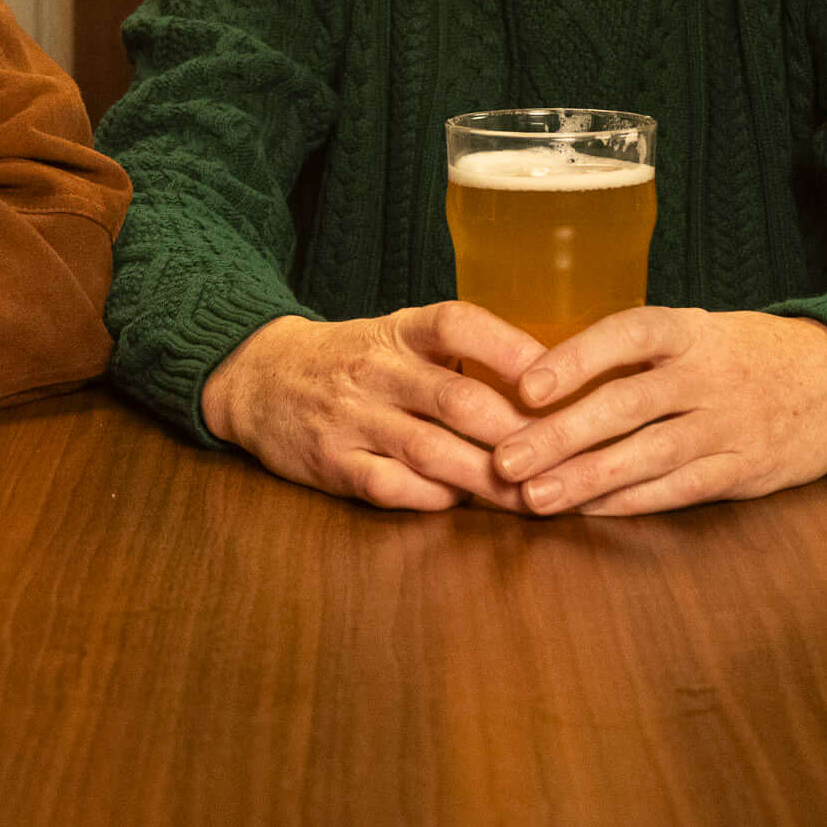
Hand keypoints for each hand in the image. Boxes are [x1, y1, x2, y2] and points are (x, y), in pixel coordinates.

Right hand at [204, 305, 543, 510]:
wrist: (259, 378)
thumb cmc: (352, 360)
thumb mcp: (400, 336)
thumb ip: (463, 355)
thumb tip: (548, 385)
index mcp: (400, 331)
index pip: (460, 324)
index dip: (513, 350)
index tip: (560, 380)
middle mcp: (377, 369)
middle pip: (458, 398)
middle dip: (518, 434)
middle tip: (568, 458)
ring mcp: (353, 418)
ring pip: (432, 450)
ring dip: (488, 478)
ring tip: (534, 496)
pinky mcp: (333, 463)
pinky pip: (392, 486)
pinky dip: (432, 497)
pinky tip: (462, 502)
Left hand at [493, 308, 826, 516]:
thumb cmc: (745, 354)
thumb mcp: (698, 331)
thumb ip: (635, 353)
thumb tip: (540, 375)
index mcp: (690, 331)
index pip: (629, 334)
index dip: (576, 358)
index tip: (526, 385)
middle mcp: (709, 374)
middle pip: (628, 404)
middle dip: (562, 435)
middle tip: (505, 459)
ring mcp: (730, 424)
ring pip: (650, 455)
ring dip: (587, 480)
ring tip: (534, 498)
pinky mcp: (745, 469)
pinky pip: (679, 489)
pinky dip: (630, 503)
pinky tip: (588, 512)